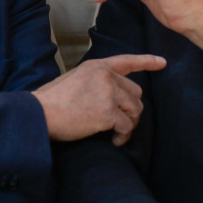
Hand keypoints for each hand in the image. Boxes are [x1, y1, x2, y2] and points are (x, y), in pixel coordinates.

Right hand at [33, 53, 163, 145]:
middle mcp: (105, 76)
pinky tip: (115, 141)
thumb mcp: (74, 79)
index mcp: (97, 66)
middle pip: (135, 92)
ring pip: (135, 109)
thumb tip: (108, 95)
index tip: (162, 63)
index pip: (127, 61)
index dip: (147, 62)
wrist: (40, 113)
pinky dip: (123, 136)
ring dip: (129, 124)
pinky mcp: (108, 112)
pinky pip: (127, 126)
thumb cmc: (52, 101)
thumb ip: (94, 81)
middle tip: (122, 123)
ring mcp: (108, 93)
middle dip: (132, 109)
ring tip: (118, 134)